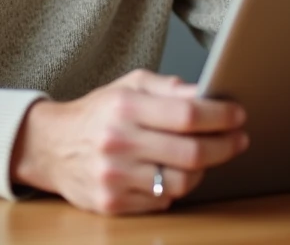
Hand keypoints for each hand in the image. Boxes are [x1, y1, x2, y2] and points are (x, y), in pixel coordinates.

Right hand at [10, 69, 248, 214]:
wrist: (51, 146)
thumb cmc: (98, 113)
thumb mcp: (128, 86)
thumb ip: (168, 88)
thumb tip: (206, 93)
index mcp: (124, 107)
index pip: (187, 114)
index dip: (220, 116)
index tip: (238, 115)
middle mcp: (118, 142)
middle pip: (191, 152)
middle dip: (224, 146)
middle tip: (239, 139)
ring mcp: (114, 177)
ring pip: (181, 182)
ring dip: (204, 170)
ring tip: (207, 156)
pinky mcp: (112, 203)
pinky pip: (162, 202)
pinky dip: (175, 188)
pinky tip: (175, 172)